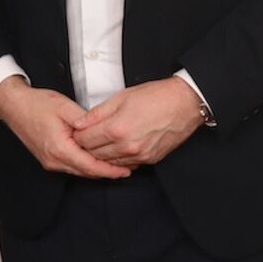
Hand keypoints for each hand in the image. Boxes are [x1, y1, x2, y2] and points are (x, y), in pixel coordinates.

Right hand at [0, 78, 130, 178]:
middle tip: (128, 169)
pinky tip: (97, 159)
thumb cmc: (37, 104)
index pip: (90, 166)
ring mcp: (50, 161)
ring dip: (97, 170)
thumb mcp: (65, 107)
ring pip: (79, 171)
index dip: (110, 170)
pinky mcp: (49, 158)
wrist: (14, 106)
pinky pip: (72, 166)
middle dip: (107, 172)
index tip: (126, 170)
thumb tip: (102, 130)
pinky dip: (86, 165)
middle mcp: (54, 160)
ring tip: (117, 166)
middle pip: (86, 172)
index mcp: (59, 149)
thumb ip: (85, 120)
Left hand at [71, 77, 203, 167]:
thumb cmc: (156, 96)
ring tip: (101, 141)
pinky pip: (126, 165)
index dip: (77, 134)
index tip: (78, 130)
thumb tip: (79, 122)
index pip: (84, 139)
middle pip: (94, 154)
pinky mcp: (149, 160)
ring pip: (108, 162)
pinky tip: (118, 148)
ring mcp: (139, 156)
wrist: (185, 104)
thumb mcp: (122, 97)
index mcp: (117, 128)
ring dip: (101, 154)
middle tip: (87, 136)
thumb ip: (97, 112)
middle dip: (87, 145)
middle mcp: (126, 146)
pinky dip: (118, 159)